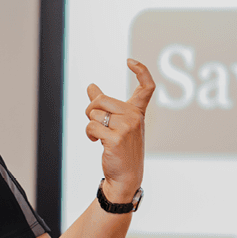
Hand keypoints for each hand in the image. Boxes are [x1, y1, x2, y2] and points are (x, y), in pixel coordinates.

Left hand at [84, 58, 153, 203]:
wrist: (125, 175)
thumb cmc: (122, 148)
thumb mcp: (117, 124)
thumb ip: (104, 104)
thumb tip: (91, 86)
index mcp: (138, 111)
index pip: (147, 87)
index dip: (141, 71)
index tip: (130, 61)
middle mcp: (135, 117)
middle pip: (101, 100)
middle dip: (91, 110)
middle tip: (95, 121)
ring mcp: (127, 127)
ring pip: (94, 114)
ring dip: (91, 125)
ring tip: (100, 136)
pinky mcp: (116, 139)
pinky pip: (91, 126)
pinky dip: (89, 134)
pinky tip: (96, 142)